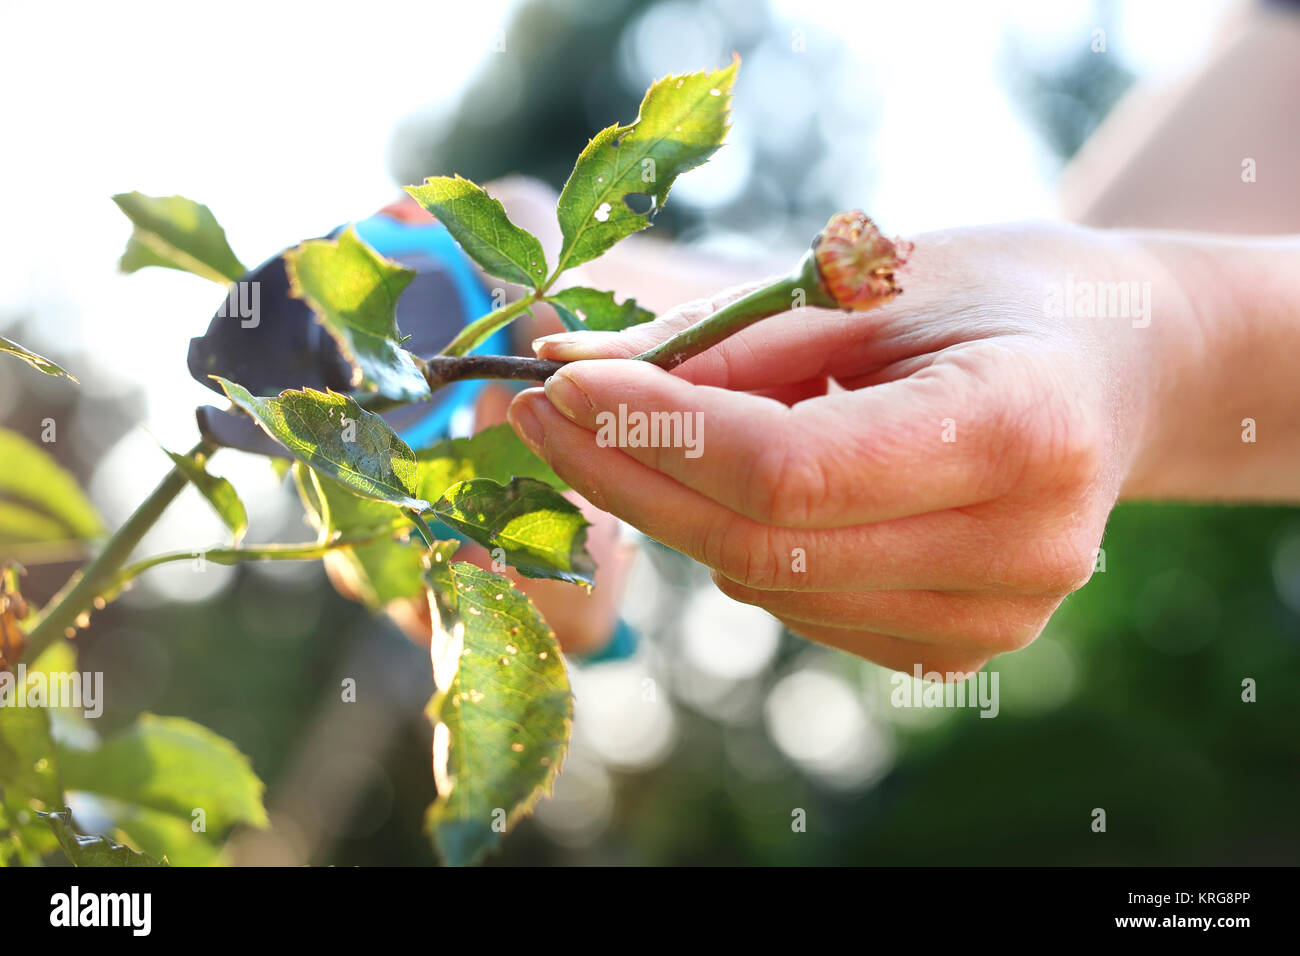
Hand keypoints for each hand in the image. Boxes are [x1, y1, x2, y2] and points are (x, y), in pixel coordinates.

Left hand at [506, 221, 1214, 674]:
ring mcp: (995, 619)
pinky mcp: (960, 648)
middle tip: (548, 410)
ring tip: (644, 426)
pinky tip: (731, 480)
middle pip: (762, 546)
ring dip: (677, 510)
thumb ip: (727, 335)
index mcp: (1020, 432)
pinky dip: (737, 542)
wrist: (1114, 367)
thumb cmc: (996, 296)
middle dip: (632, 477)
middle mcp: (1020, 551)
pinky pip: (798, 606)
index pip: (791, 470)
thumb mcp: (872, 279)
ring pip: (766, 586)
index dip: (661, 434)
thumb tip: (571, 368)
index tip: (567, 383)